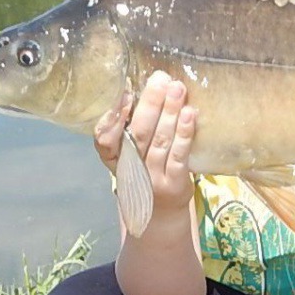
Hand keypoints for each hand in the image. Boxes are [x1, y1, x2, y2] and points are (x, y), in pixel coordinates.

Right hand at [93, 71, 196, 219]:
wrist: (160, 214)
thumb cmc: (145, 173)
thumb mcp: (129, 157)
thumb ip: (131, 130)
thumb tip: (151, 88)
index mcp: (114, 159)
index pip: (104, 140)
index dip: (112, 118)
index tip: (126, 94)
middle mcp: (130, 168)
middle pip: (138, 133)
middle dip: (150, 104)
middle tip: (160, 79)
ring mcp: (152, 177)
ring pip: (160, 141)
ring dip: (170, 112)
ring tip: (178, 89)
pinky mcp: (174, 183)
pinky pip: (179, 155)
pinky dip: (184, 133)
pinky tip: (190, 114)